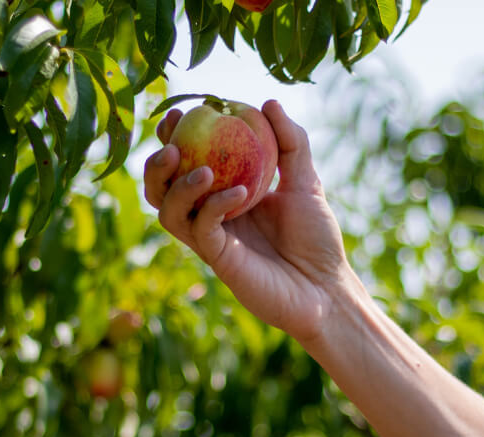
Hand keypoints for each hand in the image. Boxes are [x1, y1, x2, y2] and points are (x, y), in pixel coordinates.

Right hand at [143, 100, 351, 342]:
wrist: (326, 288)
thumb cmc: (317, 238)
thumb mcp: (306, 181)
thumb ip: (290, 143)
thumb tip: (267, 102)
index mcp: (222, 195)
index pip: (185, 164)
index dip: (172, 139)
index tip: (178, 114)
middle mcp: (209, 217)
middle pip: (161, 190)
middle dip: (156, 165)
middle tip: (172, 143)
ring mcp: (211, 240)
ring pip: (170, 212)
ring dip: (178, 187)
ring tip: (204, 170)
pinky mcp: (219, 260)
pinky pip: (203, 229)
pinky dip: (214, 206)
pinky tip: (240, 192)